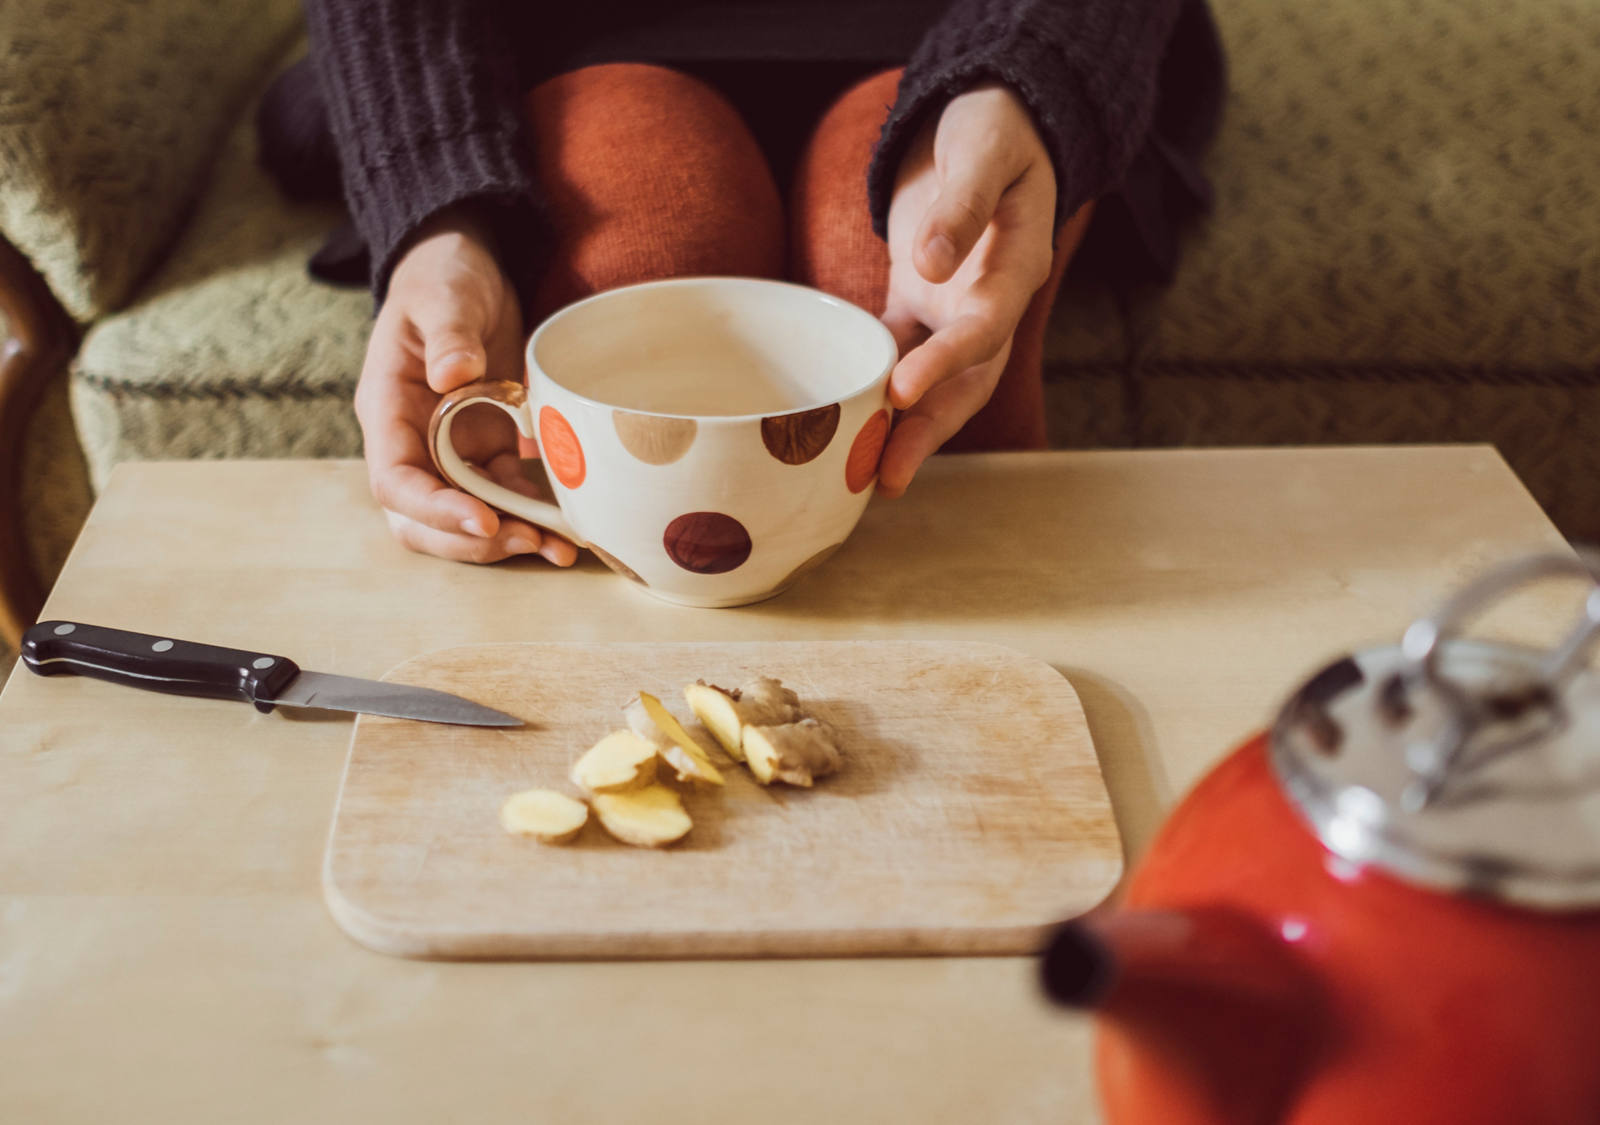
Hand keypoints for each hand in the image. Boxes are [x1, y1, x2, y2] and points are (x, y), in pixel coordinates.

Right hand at [353, 209, 576, 564]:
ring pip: (466, 519)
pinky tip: (568, 528)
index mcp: (388, 410)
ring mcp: (450, 451)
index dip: (434, 510)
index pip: (394, 481)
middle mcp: (414, 442)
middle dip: (472, 542)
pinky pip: (503, 497)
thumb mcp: (444, 297)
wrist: (465, 272)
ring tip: (559, 549)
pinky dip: (531, 517)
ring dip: (509, 539)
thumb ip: (448, 335)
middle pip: (423, 520)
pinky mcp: (487, 450)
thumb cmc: (443, 279)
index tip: (482, 520)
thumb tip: (451, 377)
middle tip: (526, 542)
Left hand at [879, 83, 1056, 496]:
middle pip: (966, 380)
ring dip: (901, 426)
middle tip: (887, 477)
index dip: (948, 364)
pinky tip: (840, 418)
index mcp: (1016, 267)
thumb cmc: (994, 126)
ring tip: (861, 473)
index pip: (986, 328)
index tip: (904, 389)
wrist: (990, 118)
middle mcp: (989, 300)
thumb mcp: (984, 150)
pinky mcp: (919, 301)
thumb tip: (931, 264)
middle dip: (928, 431)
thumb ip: (963, 204)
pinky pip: (897, 352)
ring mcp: (954, 306)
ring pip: (932, 380)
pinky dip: (872, 384)